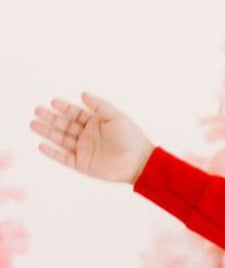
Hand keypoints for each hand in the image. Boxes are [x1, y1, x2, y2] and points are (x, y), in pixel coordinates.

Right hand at [29, 91, 153, 183]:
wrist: (139, 162)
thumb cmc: (131, 138)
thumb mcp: (114, 116)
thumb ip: (98, 105)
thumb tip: (82, 93)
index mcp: (96, 124)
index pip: (76, 114)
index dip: (64, 108)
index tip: (53, 102)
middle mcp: (89, 136)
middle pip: (65, 126)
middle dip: (51, 118)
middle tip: (37, 110)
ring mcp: (85, 151)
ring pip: (61, 140)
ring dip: (47, 132)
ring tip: (33, 124)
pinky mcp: (84, 165)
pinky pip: (64, 158)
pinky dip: (53, 153)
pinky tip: (41, 145)